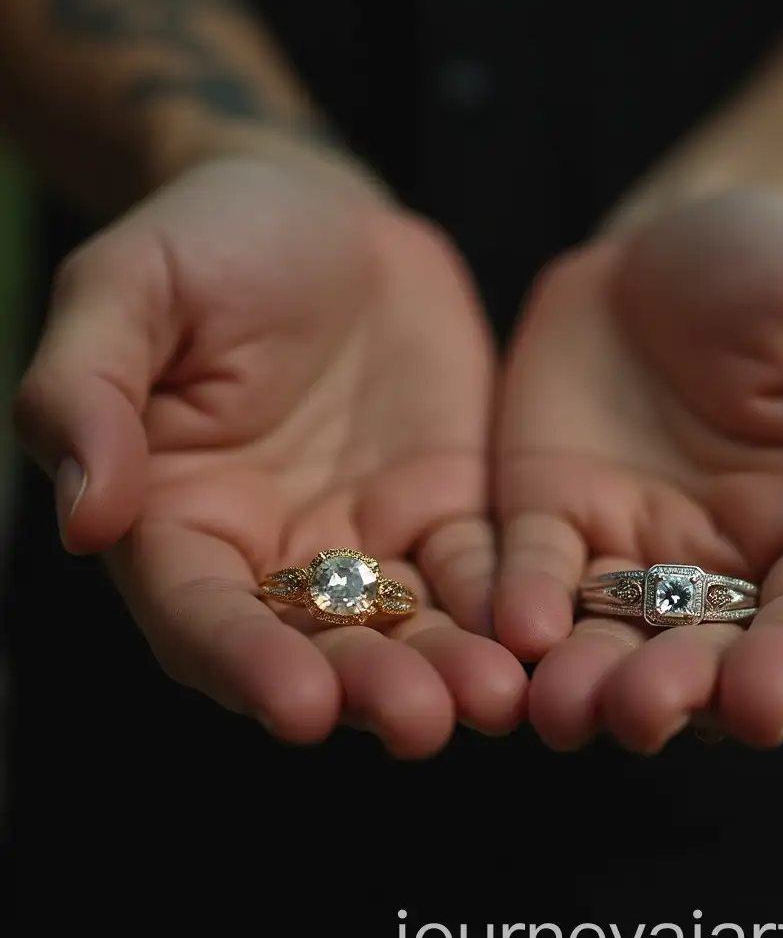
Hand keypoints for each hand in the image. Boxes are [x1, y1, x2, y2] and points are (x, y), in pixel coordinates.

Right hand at [15, 152, 525, 753]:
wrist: (324, 216)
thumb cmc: (208, 240)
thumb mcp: (128, 288)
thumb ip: (87, 391)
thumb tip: (82, 514)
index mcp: (182, 519)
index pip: (202, 617)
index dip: (246, 664)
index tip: (298, 708)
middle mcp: (275, 554)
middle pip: (317, 645)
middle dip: (369, 687)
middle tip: (424, 722)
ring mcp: (370, 539)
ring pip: (410, 626)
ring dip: (451, 667)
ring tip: (497, 698)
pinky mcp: (447, 510)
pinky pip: (482, 569)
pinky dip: (510, 604)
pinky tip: (545, 633)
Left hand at [495, 189, 782, 750]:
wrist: (666, 242)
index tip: (762, 703)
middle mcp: (723, 564)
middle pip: (705, 656)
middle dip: (675, 692)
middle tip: (640, 712)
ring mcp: (629, 548)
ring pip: (611, 639)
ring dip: (587, 682)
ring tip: (563, 708)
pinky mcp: (550, 517)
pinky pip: (533, 573)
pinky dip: (522, 604)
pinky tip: (513, 627)